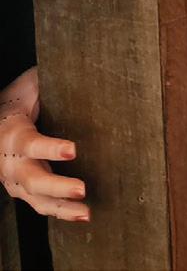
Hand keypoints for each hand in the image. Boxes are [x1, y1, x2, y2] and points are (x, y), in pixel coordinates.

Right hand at [0, 69, 87, 220]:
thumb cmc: (18, 99)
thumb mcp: (30, 85)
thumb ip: (48, 81)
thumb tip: (85, 62)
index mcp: (12, 133)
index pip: (31, 143)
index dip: (51, 148)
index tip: (73, 150)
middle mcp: (10, 161)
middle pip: (32, 179)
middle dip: (57, 186)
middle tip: (83, 188)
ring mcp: (14, 179)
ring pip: (36, 198)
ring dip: (61, 207)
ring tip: (87, 211)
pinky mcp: (23, 189)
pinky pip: (40, 204)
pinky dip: (60, 212)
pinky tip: (83, 215)